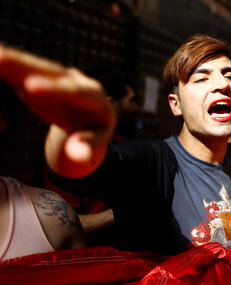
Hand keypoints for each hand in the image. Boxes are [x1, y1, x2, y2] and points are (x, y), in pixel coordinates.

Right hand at [0, 45, 114, 165]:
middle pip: (50, 72)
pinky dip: (5, 66)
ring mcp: (56, 77)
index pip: (74, 91)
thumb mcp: (96, 142)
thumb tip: (79, 156)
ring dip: (11, 60)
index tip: (30, 87)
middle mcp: (75, 80)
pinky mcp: (39, 79)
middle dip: (25, 64)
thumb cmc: (94, 132)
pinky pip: (20, 72)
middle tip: (0, 57)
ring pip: (32, 67)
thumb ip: (88, 147)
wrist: (90, 117)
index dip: (53, 89)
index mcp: (94, 96)